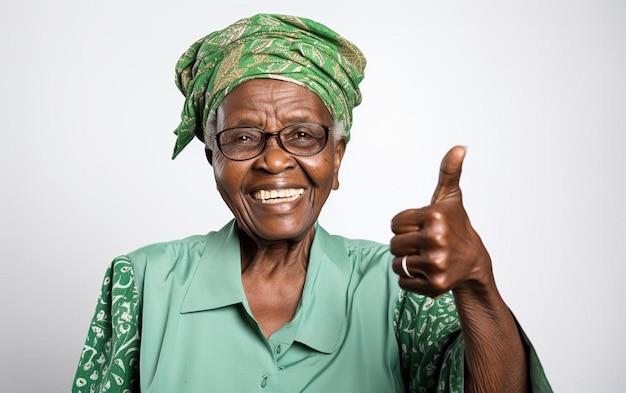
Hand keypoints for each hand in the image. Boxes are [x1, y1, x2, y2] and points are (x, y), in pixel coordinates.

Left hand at [390, 146, 492, 297]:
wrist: (473, 263)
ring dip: (407, 262)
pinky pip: (403, 281)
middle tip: (425, 244)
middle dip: (406, 244)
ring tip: (426, 257)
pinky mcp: (434, 285)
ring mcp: (435, 264)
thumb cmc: (456, 227)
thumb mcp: (450, 198)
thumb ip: (449, 172)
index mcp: (434, 216)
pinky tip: (428, 271)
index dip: (406, 226)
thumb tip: (459, 147)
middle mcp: (436, 240)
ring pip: (397, 263)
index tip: (424, 227)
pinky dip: (411, 279)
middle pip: (393, 244)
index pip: (395, 223)